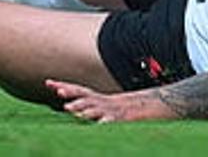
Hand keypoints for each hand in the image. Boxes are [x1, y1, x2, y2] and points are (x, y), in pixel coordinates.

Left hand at [47, 80, 173, 122]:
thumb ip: (97, 111)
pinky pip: (113, 122)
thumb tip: (77, 112)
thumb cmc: (132, 112)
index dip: (65, 87)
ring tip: (70, 109)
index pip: (80, 91)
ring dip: (83, 108)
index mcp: (101, 99)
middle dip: (70, 93)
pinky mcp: (126, 119)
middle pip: (85, 95)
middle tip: (56, 92)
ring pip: (97, 108)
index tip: (48, 83)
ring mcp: (115, 110)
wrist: (159, 105)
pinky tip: (99, 124)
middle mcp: (106, 102)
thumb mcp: (112, 110)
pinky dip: (106, 123)